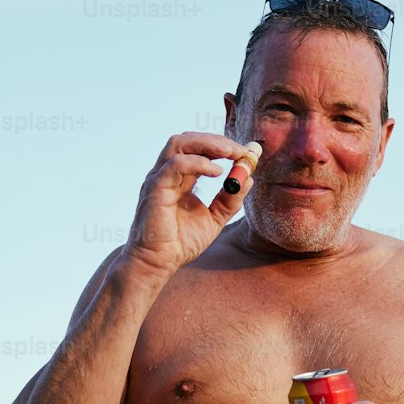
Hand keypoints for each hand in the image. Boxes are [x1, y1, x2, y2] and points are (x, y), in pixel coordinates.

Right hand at [122, 132, 256, 275]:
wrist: (158, 264)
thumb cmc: (180, 243)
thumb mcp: (214, 219)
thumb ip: (229, 199)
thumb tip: (249, 179)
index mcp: (178, 178)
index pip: (198, 150)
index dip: (223, 146)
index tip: (246, 153)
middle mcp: (166, 174)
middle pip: (188, 140)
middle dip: (217, 140)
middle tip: (241, 150)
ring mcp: (158, 179)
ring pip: (179, 144)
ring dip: (208, 144)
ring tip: (231, 153)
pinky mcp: (155, 188)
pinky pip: (176, 165)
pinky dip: (199, 163)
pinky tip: (218, 172)